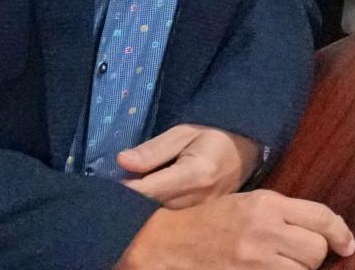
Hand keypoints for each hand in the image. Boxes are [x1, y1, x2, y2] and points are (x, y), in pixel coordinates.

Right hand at [115, 188, 354, 269]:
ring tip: (281, 266)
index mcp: (267, 204)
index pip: (322, 217)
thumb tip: (322, 230)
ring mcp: (254, 261)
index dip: (341, 233)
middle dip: (313, 256)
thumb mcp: (248, 203)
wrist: (165, 242)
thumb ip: (283, 213)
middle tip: (299, 257)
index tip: (347, 245)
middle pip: (316, 250)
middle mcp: (264, 231)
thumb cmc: (209, 222)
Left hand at [119, 124, 260, 208]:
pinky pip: (171, 221)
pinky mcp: (202, 220)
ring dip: (143, 207)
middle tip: (118, 187)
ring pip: (159, 218)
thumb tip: (121, 161)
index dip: (124, 190)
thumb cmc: (213, 136)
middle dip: (130, 200)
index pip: (148, 190)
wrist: (246, 150)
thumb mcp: (183, 133)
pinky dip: (156, 212)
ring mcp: (202, 213)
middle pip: (152, 208)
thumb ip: (153, 150)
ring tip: (134, 191)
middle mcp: (199, 199)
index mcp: (195, 174)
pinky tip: (151, 200)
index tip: (107, 184)